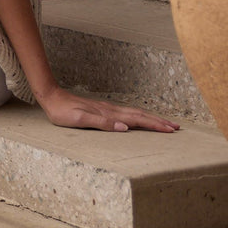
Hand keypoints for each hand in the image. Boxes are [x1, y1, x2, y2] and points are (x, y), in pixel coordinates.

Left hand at [36, 85, 179, 132]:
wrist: (51, 97)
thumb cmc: (63, 112)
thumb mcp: (79, 120)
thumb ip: (101, 123)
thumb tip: (124, 128)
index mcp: (108, 114)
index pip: (137, 120)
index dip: (154, 125)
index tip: (170, 130)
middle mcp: (111, 110)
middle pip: (140, 115)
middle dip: (159, 122)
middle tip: (176, 127)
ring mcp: (108, 109)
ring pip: (135, 113)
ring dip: (151, 118)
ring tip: (164, 123)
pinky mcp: (103, 110)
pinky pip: (127, 113)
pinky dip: (139, 116)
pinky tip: (140, 118)